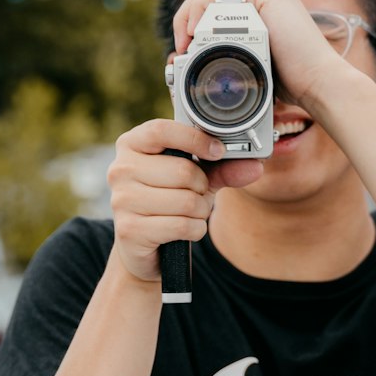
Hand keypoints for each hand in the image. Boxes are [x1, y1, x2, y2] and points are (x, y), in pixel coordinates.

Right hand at [106, 119, 261, 282]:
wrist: (142, 245)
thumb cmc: (169, 201)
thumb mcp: (197, 178)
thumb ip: (223, 169)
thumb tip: (255, 167)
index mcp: (131, 144)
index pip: (162, 130)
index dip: (195, 139)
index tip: (217, 150)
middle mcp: (120, 169)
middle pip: (182, 171)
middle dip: (202, 187)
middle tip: (198, 193)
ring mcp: (121, 200)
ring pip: (186, 201)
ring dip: (200, 211)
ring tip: (189, 212)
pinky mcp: (129, 230)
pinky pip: (182, 225)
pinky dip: (195, 229)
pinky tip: (185, 229)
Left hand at [172, 0, 346, 114]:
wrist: (316, 83)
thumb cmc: (290, 79)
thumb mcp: (254, 60)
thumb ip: (234, 48)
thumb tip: (198, 55)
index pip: (216, 0)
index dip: (194, 21)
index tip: (186, 50)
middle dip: (188, 19)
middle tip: (181, 49)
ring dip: (190, 16)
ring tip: (186, 45)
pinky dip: (200, 12)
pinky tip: (196, 34)